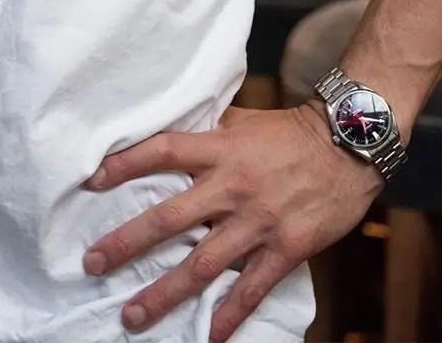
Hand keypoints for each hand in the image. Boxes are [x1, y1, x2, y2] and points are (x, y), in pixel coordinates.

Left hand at [81, 103, 380, 339]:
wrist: (349, 143)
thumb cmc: (292, 131)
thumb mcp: (244, 121)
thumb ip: (209, 134)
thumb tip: (171, 136)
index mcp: (220, 148)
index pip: (162, 151)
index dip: (125, 164)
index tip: (91, 181)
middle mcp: (233, 185)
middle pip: (169, 217)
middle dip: (127, 242)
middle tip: (92, 263)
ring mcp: (259, 221)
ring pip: (202, 263)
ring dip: (164, 292)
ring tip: (132, 316)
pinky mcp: (287, 248)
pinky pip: (252, 289)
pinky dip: (229, 315)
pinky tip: (208, 336)